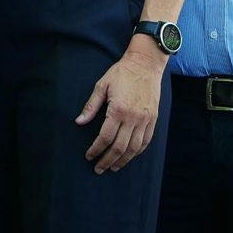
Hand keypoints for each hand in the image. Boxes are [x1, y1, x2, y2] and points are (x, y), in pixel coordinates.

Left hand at [76, 50, 162, 173]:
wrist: (145, 64)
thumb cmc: (121, 73)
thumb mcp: (102, 85)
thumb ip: (91, 106)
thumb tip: (79, 122)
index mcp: (118, 109)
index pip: (105, 137)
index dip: (96, 149)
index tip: (89, 156)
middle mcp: (133, 118)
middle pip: (119, 147)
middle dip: (107, 160)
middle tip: (99, 169)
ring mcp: (145, 120)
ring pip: (134, 148)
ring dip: (123, 161)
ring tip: (113, 167)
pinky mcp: (153, 119)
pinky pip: (145, 141)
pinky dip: (137, 152)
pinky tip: (129, 156)